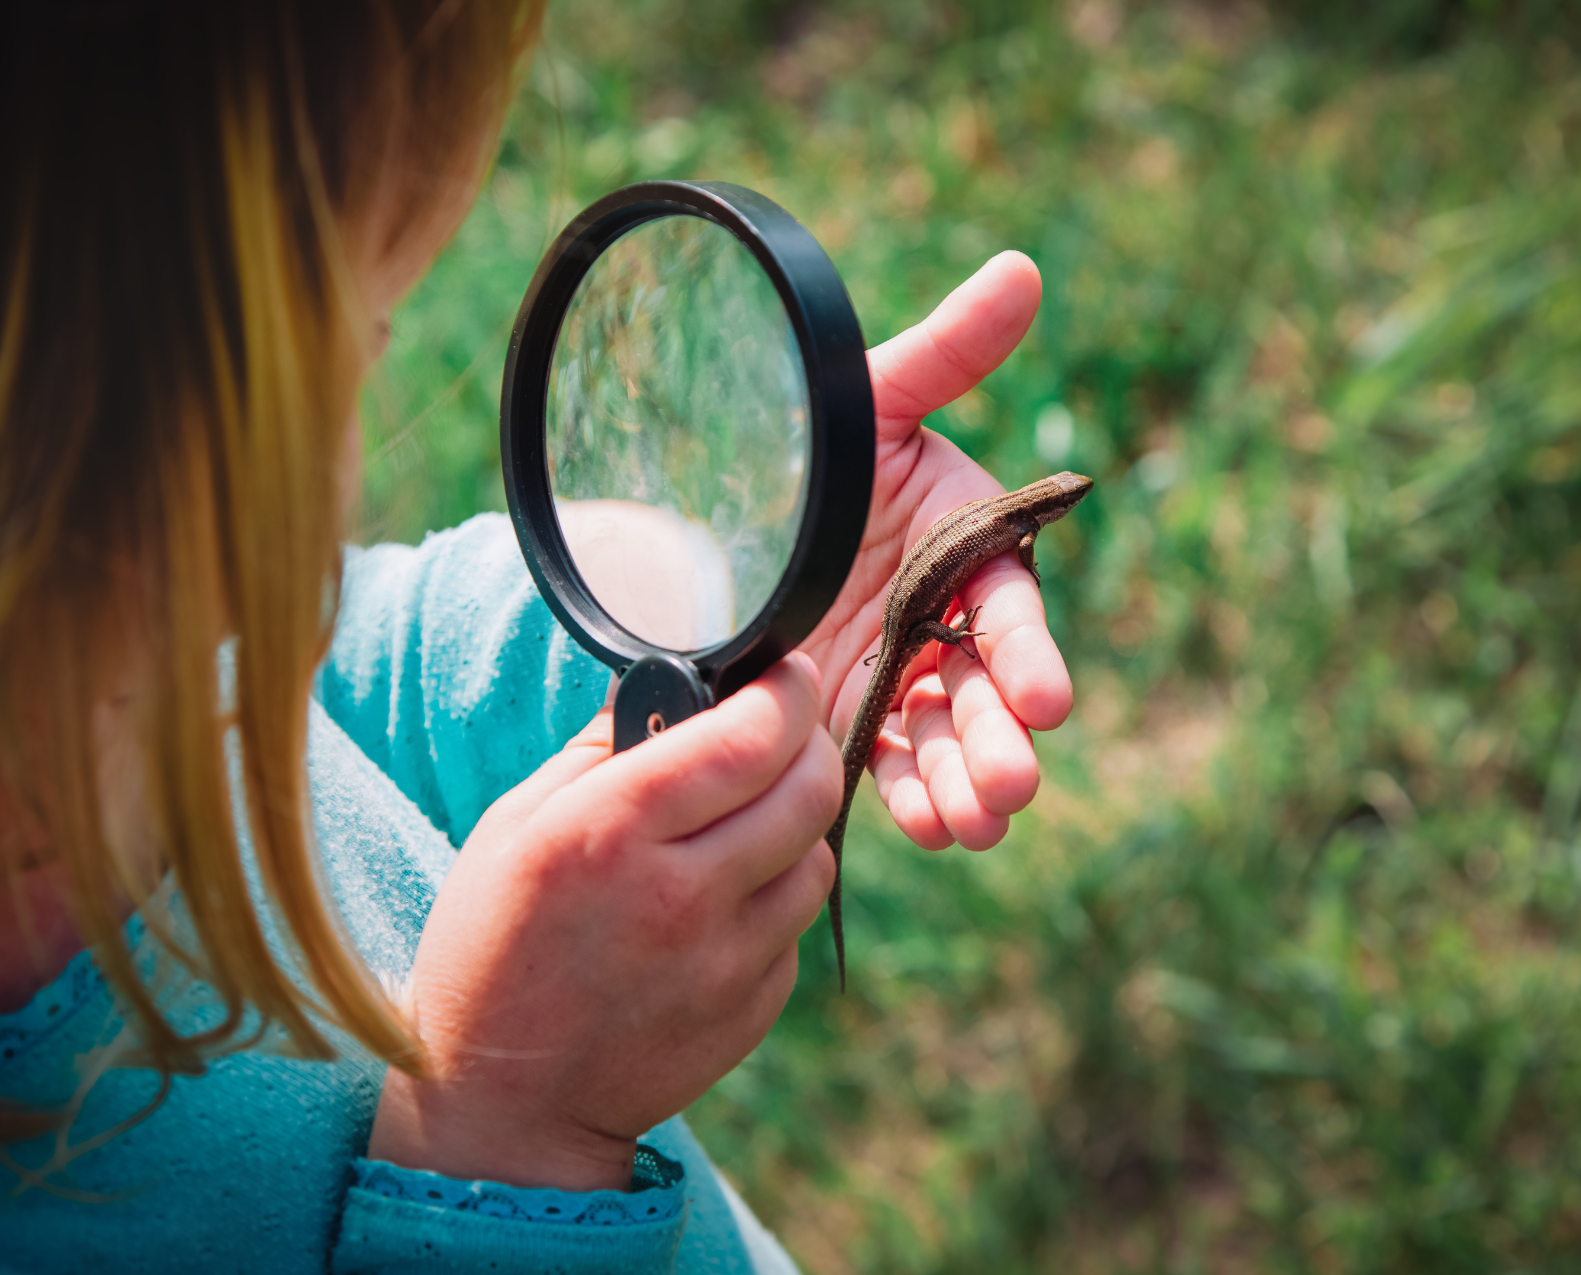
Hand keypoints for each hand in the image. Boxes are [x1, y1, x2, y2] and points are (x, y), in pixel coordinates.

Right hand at [368, 653, 839, 1191]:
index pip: (748, 738)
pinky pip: (794, 926)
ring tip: (744, 822)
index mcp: (610, 833)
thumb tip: (673, 689)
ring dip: (795, 824)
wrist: (505, 1101)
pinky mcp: (752, 1010)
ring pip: (818, 857)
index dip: (784, 691)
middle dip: (809, 742)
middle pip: (809, 790)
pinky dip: (774, 897)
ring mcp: (725, 962)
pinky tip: (723, 900)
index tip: (783, 674)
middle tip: (783, 735)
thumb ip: (599, 750)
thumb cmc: (493, 947)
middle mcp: (680, 896)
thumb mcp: (513, 826)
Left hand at [799, 251, 1073, 850]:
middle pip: (987, 688)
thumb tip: (1020, 272)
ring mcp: (902, 674)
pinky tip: (923, 826)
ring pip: (947, 737)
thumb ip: (945, 354)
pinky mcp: (857, 719)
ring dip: (966, 782)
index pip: (1010, 607)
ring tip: (973, 824)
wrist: (728, 518)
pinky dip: (910, 795)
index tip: (1046, 701)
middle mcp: (945, 617)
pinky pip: (891, 764)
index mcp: (966, 547)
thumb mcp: (866, 402)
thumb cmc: (809, 448)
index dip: (1030, 653)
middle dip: (1001, 737)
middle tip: (1011, 785)